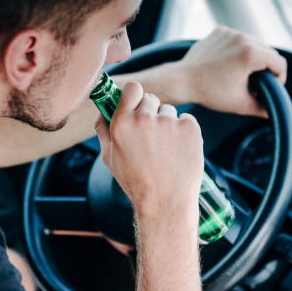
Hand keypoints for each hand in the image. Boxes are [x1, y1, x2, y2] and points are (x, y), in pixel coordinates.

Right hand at [94, 82, 203, 220]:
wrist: (166, 202)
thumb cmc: (136, 182)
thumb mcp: (110, 158)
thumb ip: (103, 130)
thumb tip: (102, 112)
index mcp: (122, 123)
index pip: (132, 88)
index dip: (134, 95)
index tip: (136, 104)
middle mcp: (145, 119)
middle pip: (150, 98)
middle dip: (150, 112)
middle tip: (151, 137)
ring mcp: (169, 122)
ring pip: (168, 111)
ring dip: (167, 124)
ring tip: (164, 150)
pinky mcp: (190, 128)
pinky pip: (186, 120)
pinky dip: (184, 132)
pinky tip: (177, 151)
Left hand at [144, 26, 286, 117]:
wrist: (182, 80)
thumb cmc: (209, 93)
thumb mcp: (239, 104)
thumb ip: (260, 108)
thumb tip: (270, 111)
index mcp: (251, 53)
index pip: (279, 63)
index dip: (279, 78)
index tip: (269, 87)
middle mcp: (242, 37)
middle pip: (267, 51)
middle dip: (266, 67)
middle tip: (257, 82)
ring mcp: (230, 32)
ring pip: (253, 43)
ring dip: (253, 56)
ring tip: (242, 73)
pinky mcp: (219, 31)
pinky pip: (237, 39)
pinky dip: (237, 50)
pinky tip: (228, 63)